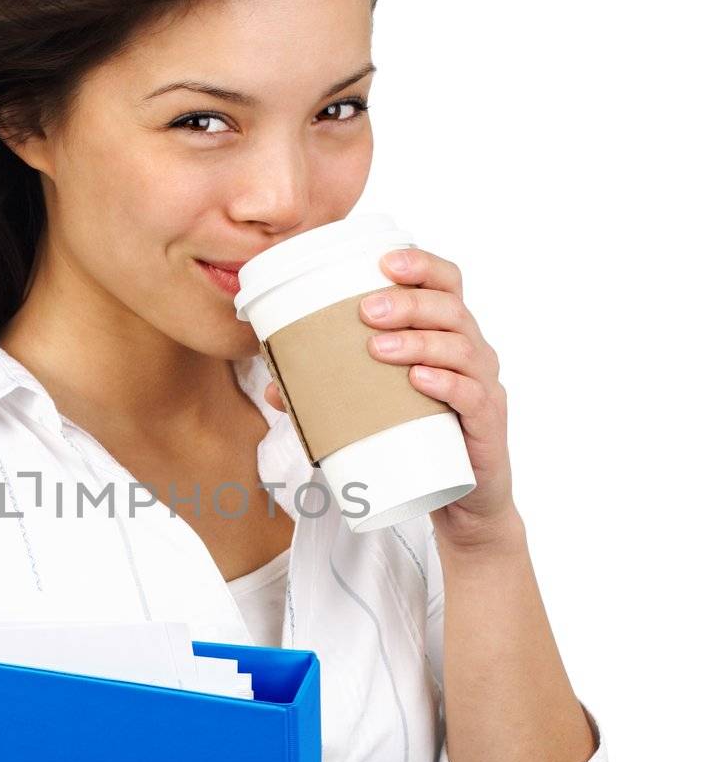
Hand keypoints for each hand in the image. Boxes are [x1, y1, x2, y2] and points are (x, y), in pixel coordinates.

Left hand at [263, 246, 519, 549]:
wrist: (462, 500)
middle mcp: (472, 351)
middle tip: (366, 311)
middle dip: (409, 302)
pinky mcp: (487, 424)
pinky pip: (472, 395)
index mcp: (447, 334)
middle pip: (451, 308)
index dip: (422, 264)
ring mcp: (483, 386)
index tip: (384, 261)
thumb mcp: (377, 408)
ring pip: (461, 348)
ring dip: (418, 341)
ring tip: (377, 348)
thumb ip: (331, 394)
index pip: (446, 283)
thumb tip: (275, 390)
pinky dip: (446, 384)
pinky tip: (420, 380)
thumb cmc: (420, 438)